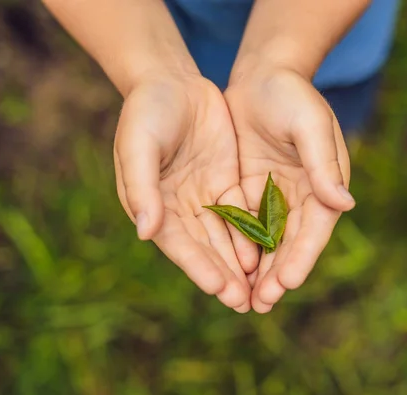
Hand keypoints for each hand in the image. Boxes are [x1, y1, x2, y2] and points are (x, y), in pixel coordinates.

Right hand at [114, 72, 258, 312]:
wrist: (171, 80)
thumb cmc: (146, 111)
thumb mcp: (139, 144)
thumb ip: (141, 186)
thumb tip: (146, 232)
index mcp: (153, 204)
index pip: (179, 243)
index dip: (198, 267)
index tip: (219, 288)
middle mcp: (179, 207)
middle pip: (205, 248)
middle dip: (224, 275)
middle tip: (244, 303)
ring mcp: (204, 196)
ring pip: (226, 235)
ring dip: (241, 262)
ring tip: (259, 288)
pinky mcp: (226, 181)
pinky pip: (242, 212)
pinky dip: (253, 232)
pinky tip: (267, 251)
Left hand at [225, 67, 355, 312]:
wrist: (263, 76)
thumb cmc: (292, 95)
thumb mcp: (309, 124)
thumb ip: (323, 163)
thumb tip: (344, 203)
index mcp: (323, 185)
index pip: (315, 229)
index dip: (302, 256)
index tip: (287, 281)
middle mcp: (302, 197)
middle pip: (290, 243)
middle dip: (277, 274)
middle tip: (261, 303)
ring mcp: (275, 196)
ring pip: (266, 241)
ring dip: (257, 270)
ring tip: (244, 299)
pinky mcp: (250, 191)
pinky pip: (243, 224)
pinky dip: (238, 248)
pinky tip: (226, 268)